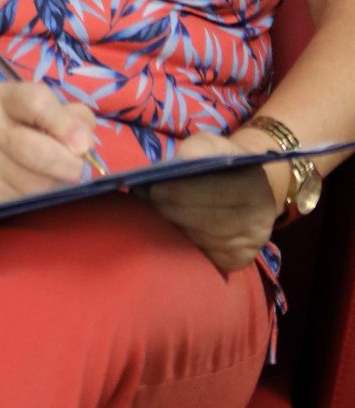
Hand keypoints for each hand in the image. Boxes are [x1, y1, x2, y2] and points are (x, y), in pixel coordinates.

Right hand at [0, 80, 98, 209]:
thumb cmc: (6, 129)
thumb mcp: (32, 110)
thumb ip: (69, 116)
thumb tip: (87, 141)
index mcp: (4, 98)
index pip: (37, 102)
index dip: (66, 124)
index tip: (82, 143)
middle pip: (39, 151)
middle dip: (69, 166)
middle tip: (77, 170)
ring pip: (36, 184)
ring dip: (55, 186)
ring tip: (51, 178)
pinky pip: (24, 201)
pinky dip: (37, 199)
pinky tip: (30, 189)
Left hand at [146, 128, 286, 273]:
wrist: (250, 189)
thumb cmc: (224, 164)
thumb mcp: (214, 146)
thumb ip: (199, 147)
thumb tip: (183, 159)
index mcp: (257, 186)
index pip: (218, 192)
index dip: (184, 191)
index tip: (155, 188)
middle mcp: (259, 220)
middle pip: (209, 220)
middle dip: (173, 209)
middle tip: (149, 199)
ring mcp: (251, 245)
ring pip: (204, 240)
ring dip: (176, 226)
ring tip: (155, 210)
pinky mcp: (238, 261)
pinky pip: (205, 255)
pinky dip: (185, 242)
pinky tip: (172, 228)